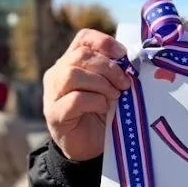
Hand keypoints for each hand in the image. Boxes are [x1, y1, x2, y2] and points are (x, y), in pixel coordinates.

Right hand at [43, 30, 132, 162]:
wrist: (89, 147)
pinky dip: (94, 101)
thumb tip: (134, 62)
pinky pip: (74, 99)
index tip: (123, 55)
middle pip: (80, 56)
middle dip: (108, 68)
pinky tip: (104, 108)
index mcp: (71, 62)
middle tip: (125, 84)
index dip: (103, 42)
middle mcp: (57, 75)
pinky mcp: (55, 115)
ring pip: (72, 74)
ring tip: (114, 97)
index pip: (83, 39)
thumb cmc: (102, 115)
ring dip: (101, 84)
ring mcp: (53, 94)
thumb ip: (116, 73)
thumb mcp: (111, 89)